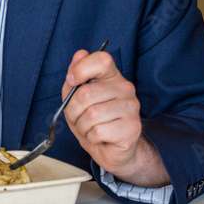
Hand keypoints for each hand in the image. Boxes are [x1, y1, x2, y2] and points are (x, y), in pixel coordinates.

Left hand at [63, 49, 169, 186]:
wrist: (110, 150)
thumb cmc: (93, 122)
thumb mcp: (76, 99)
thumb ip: (75, 77)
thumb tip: (80, 54)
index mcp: (112, 76)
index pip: (101, 59)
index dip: (81, 69)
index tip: (72, 81)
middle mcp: (125, 88)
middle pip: (86, 93)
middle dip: (73, 111)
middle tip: (79, 118)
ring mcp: (131, 107)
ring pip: (91, 114)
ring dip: (82, 127)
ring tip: (90, 128)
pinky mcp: (132, 127)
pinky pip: (98, 131)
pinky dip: (92, 137)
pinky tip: (100, 137)